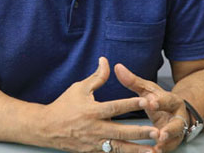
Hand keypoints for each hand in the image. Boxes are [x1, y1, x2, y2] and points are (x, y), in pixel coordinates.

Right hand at [38, 57, 158, 152]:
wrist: (46, 128)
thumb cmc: (64, 105)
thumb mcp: (79, 88)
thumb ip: (97, 77)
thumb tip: (106, 61)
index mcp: (92, 111)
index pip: (115, 107)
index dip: (131, 105)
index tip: (147, 102)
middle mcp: (94, 129)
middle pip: (120, 131)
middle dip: (139, 133)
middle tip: (156, 132)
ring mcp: (93, 143)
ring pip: (118, 148)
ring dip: (136, 151)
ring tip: (153, 151)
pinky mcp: (92, 152)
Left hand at [114, 64, 187, 152]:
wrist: (174, 112)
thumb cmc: (158, 99)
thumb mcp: (147, 90)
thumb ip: (133, 81)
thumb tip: (117, 67)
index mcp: (172, 101)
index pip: (167, 100)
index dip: (160, 102)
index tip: (151, 103)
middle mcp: (178, 117)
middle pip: (177, 123)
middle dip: (170, 129)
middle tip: (161, 134)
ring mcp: (177, 131)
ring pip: (174, 138)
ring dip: (167, 144)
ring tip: (157, 148)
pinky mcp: (173, 142)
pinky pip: (168, 148)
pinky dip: (162, 150)